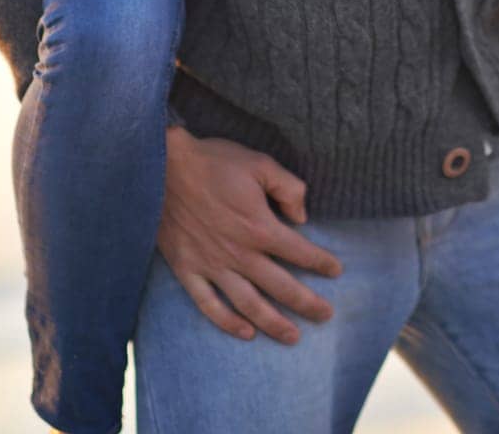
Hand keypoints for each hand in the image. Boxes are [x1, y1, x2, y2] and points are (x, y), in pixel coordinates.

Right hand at [157, 125, 343, 344]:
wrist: (163, 168)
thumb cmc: (214, 162)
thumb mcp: (259, 163)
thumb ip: (288, 187)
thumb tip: (303, 217)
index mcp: (260, 226)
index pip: (300, 252)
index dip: (321, 262)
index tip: (336, 270)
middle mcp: (240, 253)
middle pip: (281, 287)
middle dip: (307, 304)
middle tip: (326, 315)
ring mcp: (213, 266)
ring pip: (249, 305)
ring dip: (274, 324)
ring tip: (293, 337)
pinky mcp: (188, 270)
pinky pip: (209, 305)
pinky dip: (228, 323)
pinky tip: (245, 333)